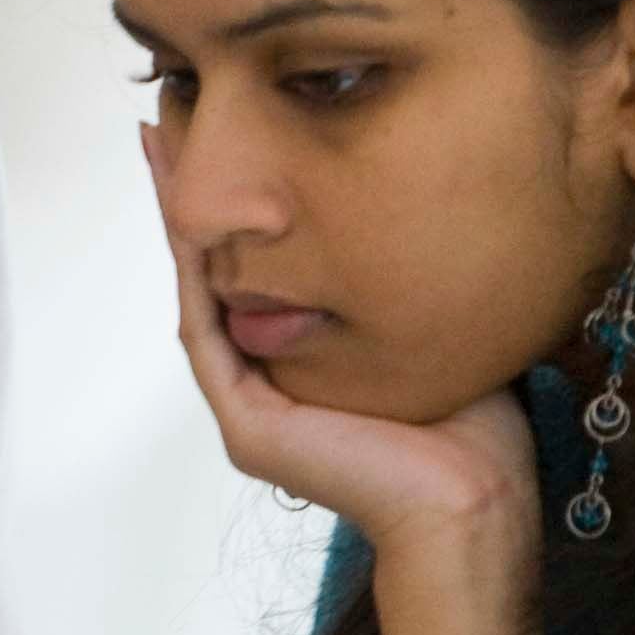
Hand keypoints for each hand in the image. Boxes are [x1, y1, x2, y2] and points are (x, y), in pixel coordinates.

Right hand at [143, 123, 539, 591]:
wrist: (475, 507)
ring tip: (159, 153)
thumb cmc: (472, 432)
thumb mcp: (426, 332)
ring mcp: (245, 409)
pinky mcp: (248, 426)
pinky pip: (207, 336)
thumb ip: (391, 288)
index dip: (224, 209)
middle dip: (184, 202)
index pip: (247, 275)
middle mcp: (259, 387)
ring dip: (175, 225)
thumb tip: (394, 214)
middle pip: (208, 276)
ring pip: (197, 296)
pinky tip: (187, 223)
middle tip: (161, 127)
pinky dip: (194, 277)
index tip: (212, 141)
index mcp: (295, 370)